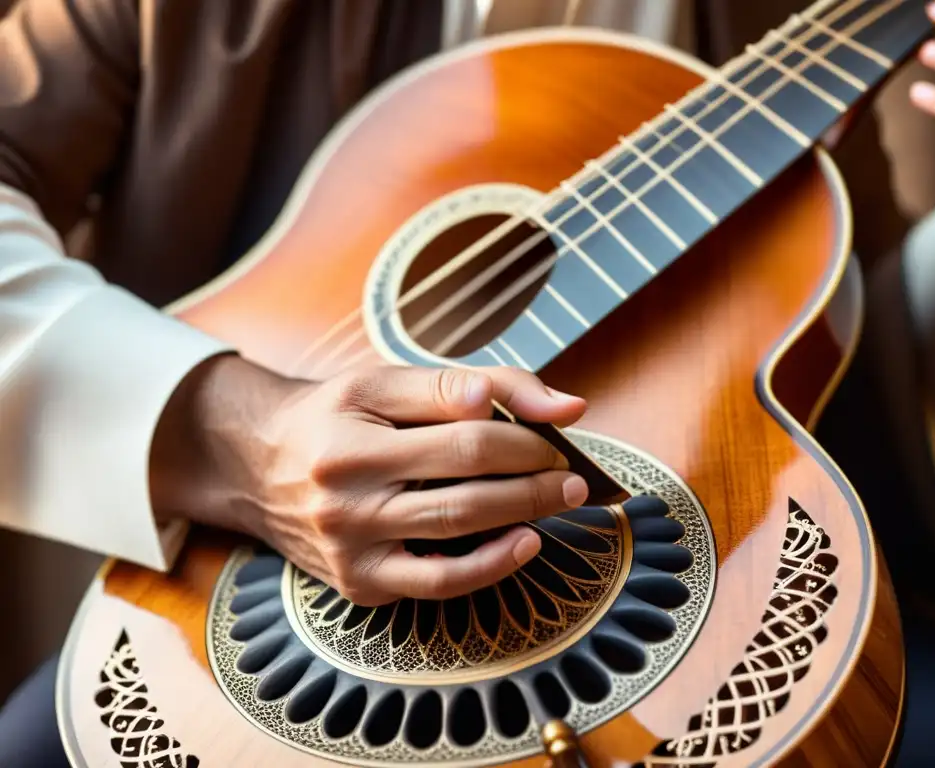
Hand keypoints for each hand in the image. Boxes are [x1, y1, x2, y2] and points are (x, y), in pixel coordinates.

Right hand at [151, 356, 588, 605]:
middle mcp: (344, 499)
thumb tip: (561, 406)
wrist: (256, 464)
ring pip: (454, 539)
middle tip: (575, 475)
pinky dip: (487, 569)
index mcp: (351, 439)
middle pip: (463, 493)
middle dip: (533, 482)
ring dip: (521, 518)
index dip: (522, 438)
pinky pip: (434, 586)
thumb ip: (470, 383)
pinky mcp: (357, 584)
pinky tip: (524, 545)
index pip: (461, 439)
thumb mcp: (386, 381)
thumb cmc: (333, 415)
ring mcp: (349, 549)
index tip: (556, 434)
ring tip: (559, 501)